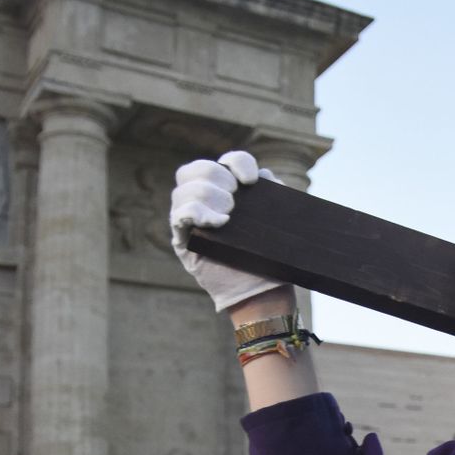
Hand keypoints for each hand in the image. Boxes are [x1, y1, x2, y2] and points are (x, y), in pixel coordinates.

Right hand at [170, 151, 287, 311]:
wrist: (265, 291)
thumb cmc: (271, 256)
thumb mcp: (275, 218)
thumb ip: (271, 193)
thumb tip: (265, 175)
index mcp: (225, 193)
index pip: (221, 162)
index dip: (236, 162)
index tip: (253, 180)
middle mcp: (203, 203)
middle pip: (194, 170)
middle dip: (216, 178)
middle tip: (235, 201)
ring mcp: (190, 221)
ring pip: (183, 190)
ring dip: (208, 197)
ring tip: (228, 217)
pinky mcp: (183, 241)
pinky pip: (179, 215)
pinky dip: (197, 213)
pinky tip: (219, 224)